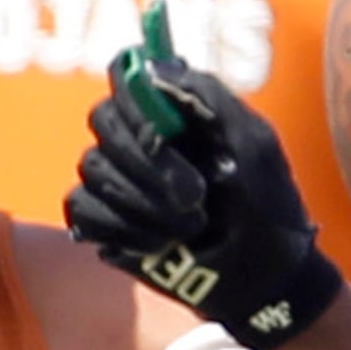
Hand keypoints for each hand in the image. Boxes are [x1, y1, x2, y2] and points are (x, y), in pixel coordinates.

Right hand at [67, 63, 343, 349]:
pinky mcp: (105, 222)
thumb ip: (210, 98)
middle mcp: (140, 140)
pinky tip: (158, 246)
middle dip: (147, 161)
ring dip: (144, 202)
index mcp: (177, 113)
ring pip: (94, 167)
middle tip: (195, 196)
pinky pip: (82, 208)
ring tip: (190, 229)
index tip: (162, 128)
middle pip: (104, 119)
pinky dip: (120, 227)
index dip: (134, 92)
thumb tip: (155, 66)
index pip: (128, 74)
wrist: (263, 283)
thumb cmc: (268, 211)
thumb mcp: (254, 147)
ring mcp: (119, 180)